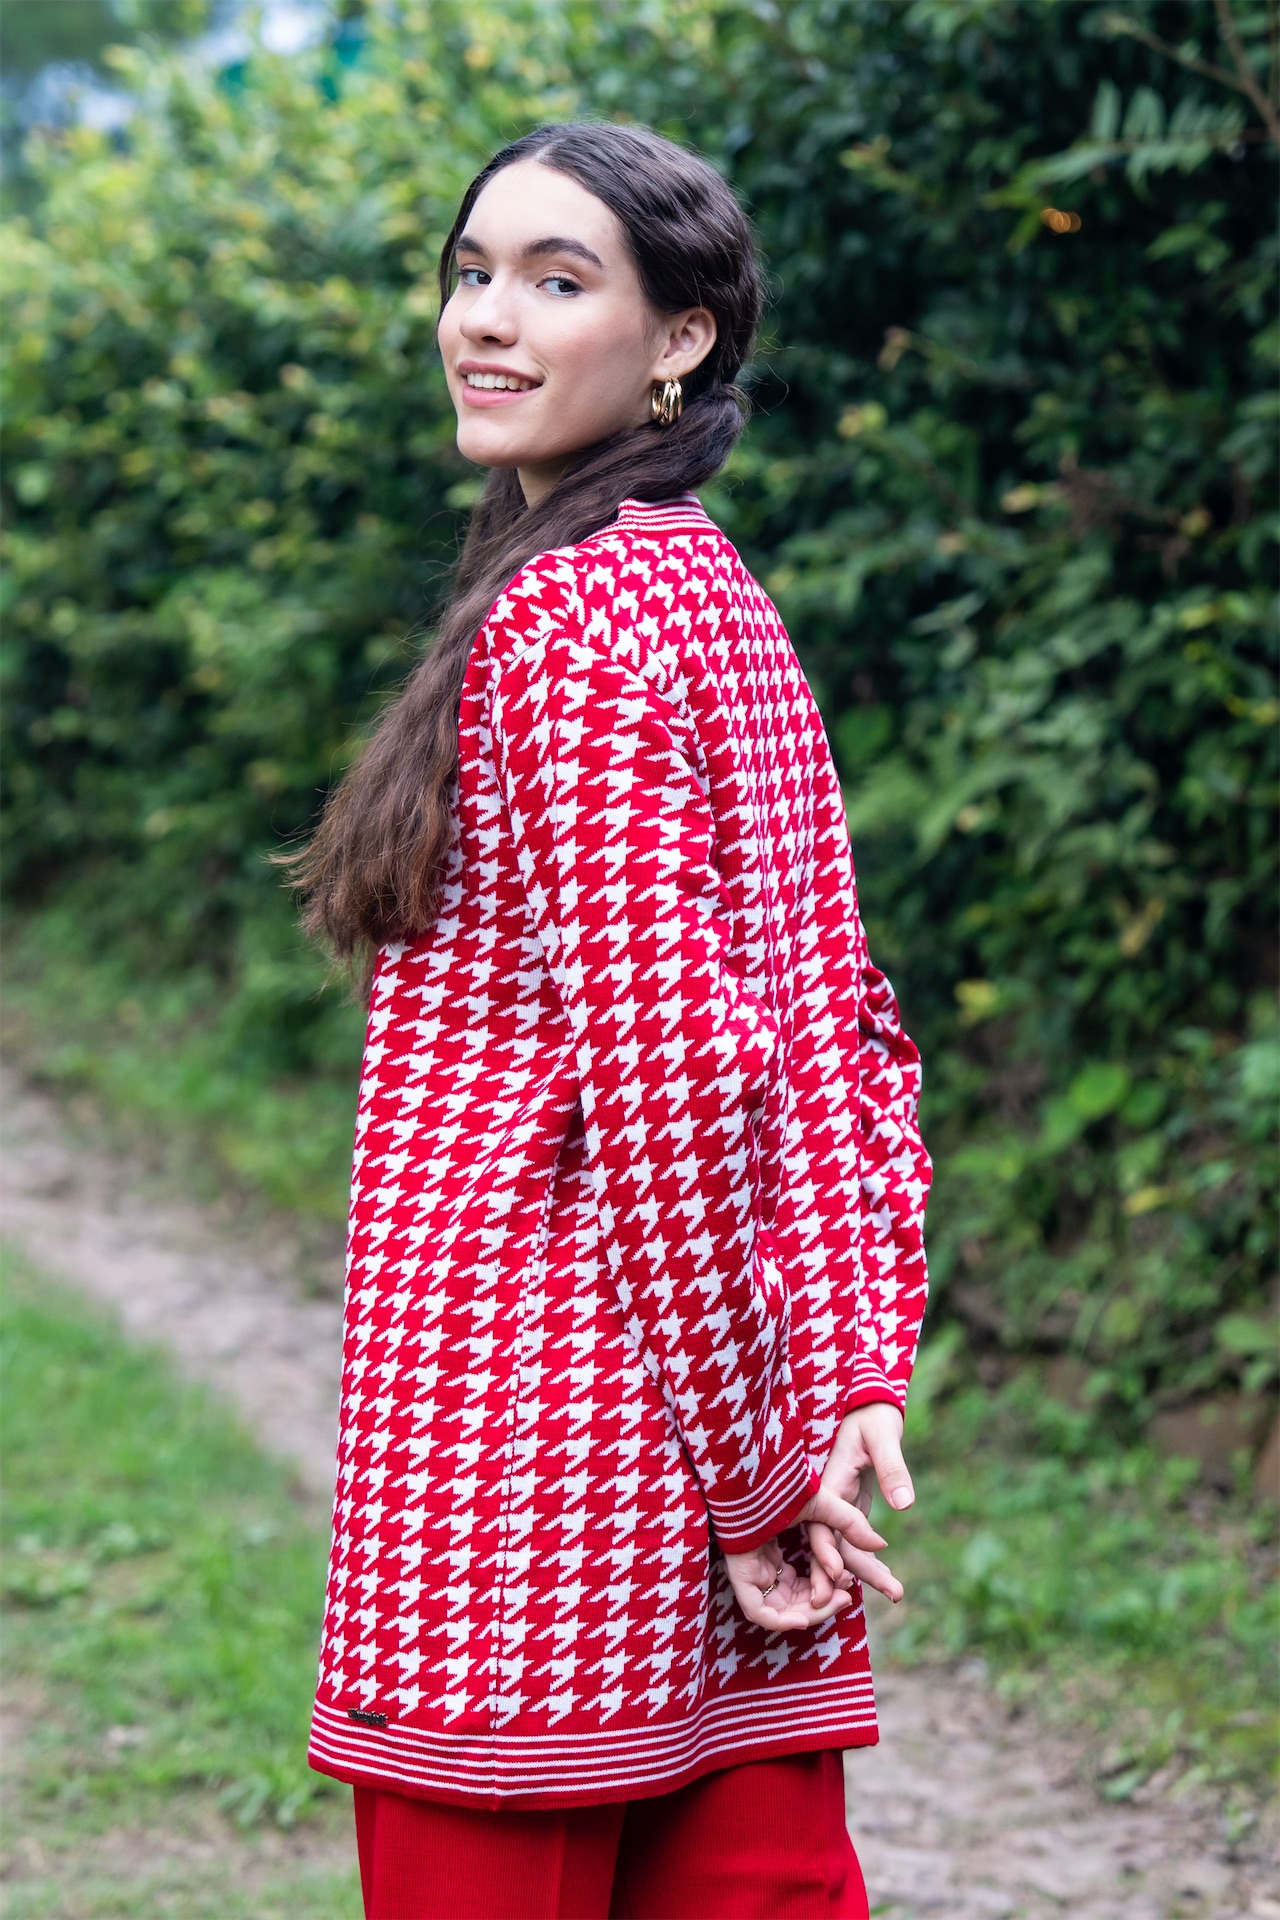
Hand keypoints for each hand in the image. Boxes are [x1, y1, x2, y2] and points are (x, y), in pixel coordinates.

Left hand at [723, 1484, 886, 1631]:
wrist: (750, 1467)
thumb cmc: (781, 1480)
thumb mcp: (823, 1505)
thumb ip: (850, 1524)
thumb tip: (880, 1546)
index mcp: (779, 1552)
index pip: (807, 1586)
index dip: (832, 1592)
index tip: (852, 1590)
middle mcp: (765, 1565)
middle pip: (796, 1602)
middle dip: (825, 1607)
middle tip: (847, 1598)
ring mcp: (751, 1570)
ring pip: (780, 1610)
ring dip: (809, 1614)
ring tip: (835, 1602)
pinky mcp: (739, 1572)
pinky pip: (756, 1610)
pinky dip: (779, 1620)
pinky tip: (803, 1616)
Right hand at [807, 1403, 912, 1606]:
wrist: (870, 1405)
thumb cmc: (873, 1415)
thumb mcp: (884, 1436)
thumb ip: (892, 1469)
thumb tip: (905, 1505)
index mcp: (827, 1481)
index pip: (818, 1524)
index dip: (825, 1551)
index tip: (839, 1576)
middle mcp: (828, 1498)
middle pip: (831, 1544)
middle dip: (849, 1574)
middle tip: (869, 1599)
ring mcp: (838, 1506)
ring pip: (845, 1548)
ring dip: (867, 1572)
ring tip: (898, 1594)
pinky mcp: (851, 1510)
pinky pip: (855, 1542)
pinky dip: (870, 1561)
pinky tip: (890, 1583)